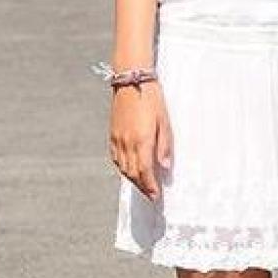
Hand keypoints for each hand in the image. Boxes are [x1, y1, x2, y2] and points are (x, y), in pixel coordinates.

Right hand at [109, 80, 172, 201]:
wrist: (131, 81)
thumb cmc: (151, 99)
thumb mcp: (164, 121)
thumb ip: (164, 146)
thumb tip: (164, 166)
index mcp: (142, 140)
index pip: (145, 172)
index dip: (150, 187)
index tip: (155, 196)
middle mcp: (127, 143)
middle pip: (133, 173)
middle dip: (142, 187)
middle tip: (150, 195)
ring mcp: (117, 139)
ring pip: (123, 168)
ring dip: (132, 179)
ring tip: (142, 185)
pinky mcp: (112, 134)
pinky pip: (115, 158)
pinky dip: (122, 168)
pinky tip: (128, 169)